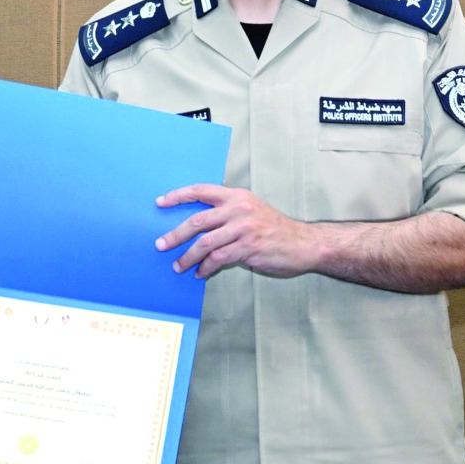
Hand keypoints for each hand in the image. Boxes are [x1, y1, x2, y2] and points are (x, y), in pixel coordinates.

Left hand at [156, 184, 315, 279]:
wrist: (304, 243)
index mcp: (236, 196)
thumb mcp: (251, 210)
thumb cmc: (274, 228)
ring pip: (205, 243)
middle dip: (175, 235)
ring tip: (178, 265)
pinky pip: (218, 259)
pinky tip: (200, 272)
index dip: (178, 195)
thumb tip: (197, 226)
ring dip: (187, 257)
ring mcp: (243, 228)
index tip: (160, 202)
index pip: (200, 191)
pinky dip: (205, 267)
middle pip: (197, 221)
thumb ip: (227, 213)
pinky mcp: (248, 247)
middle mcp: (238, 209)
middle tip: (161, 245)